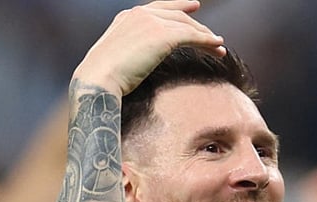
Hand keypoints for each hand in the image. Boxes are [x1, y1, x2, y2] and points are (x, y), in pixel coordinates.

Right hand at [73, 0, 224, 95]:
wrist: (98, 79)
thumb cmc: (102, 77)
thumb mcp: (115, 57)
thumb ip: (128, 51)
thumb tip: (135, 62)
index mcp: (127, 17)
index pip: (159, 7)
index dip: (179, 6)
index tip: (194, 6)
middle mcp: (140, 15)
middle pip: (178, 15)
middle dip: (198, 25)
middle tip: (213, 35)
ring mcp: (152, 23)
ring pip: (188, 26)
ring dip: (206, 36)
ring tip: (219, 47)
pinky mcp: (163, 36)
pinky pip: (192, 36)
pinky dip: (207, 41)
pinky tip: (218, 47)